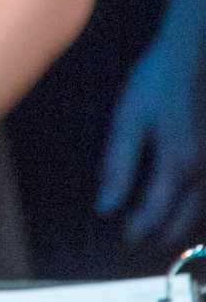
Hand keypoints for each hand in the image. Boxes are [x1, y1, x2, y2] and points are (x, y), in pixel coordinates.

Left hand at [98, 30, 205, 252]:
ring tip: (166, 236)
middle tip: (143, 246)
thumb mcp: (128, 121)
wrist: (194, 55)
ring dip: (186, 226)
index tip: (126, 241)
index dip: (138, 229)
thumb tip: (107, 205)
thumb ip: (119, 166)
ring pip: (204, 209)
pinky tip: (190, 206)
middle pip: (185, 218)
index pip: (154, 212)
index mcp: (177, 167)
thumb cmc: (157, 83)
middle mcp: (203, 172)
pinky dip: (201, 208)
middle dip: (164, 234)